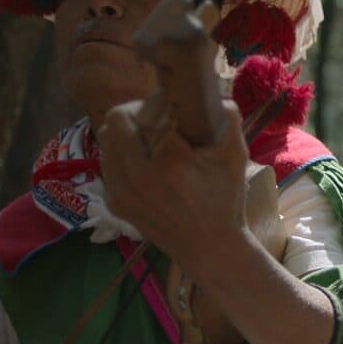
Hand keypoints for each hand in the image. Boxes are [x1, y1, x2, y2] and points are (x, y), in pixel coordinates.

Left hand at [97, 97, 249, 270]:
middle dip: (134, 112)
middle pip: (115, 121)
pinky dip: (121, 154)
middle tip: (155, 116)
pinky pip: (107, 163)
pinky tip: (143, 160)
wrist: (209, 248)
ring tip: (148, 136)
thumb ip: (229, 119)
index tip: (171, 103)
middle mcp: (138, 176)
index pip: (143, 112)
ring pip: (106, 141)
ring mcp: (121, 192)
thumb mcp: (236, 158)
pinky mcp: (115, 203)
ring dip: (125, 132)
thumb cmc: (225, 201)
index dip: (157, 101)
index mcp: (169, 162)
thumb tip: (217, 95)